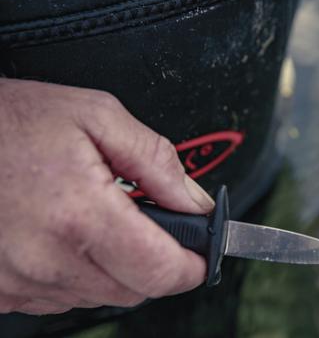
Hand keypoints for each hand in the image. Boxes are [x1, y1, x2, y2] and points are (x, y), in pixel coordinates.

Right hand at [0, 78, 213, 313]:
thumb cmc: (12, 121)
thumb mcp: (98, 117)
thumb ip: (157, 163)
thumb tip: (195, 203)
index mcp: (80, 215)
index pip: (160, 270)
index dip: (192, 265)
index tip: (201, 253)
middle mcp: (47, 259)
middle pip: (135, 289)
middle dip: (155, 261)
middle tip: (148, 224)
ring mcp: (19, 282)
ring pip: (99, 296)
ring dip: (114, 267)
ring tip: (96, 220)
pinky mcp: (0, 290)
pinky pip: (60, 297)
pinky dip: (76, 273)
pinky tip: (65, 236)